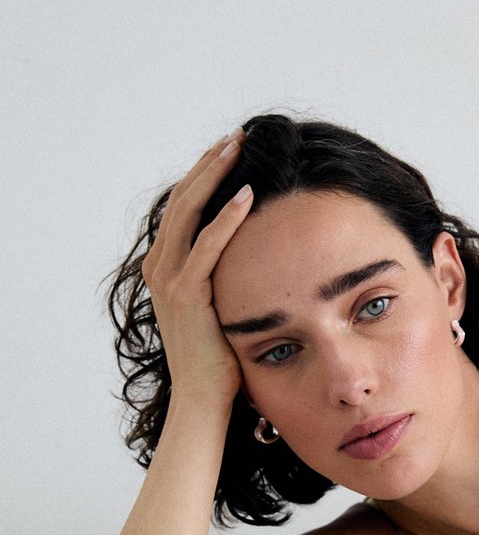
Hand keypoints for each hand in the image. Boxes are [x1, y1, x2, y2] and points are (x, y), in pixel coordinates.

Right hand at [141, 131, 253, 409]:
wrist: (205, 399)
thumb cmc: (221, 359)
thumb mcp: (223, 305)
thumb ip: (230, 275)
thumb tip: (261, 253)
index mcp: (167, 266)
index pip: (185, 207)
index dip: (205, 174)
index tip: (232, 149)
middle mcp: (160, 267)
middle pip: (183, 199)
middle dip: (210, 163)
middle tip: (238, 136)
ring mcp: (170, 280)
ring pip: (189, 212)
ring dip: (214, 176)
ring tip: (238, 148)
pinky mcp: (186, 295)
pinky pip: (206, 246)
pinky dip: (225, 218)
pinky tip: (245, 194)